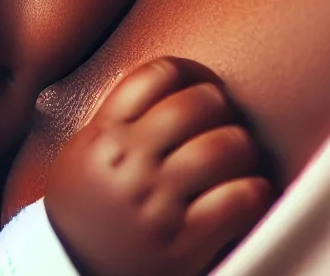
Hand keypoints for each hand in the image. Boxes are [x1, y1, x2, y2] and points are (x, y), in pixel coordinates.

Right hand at [45, 58, 273, 275]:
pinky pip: (238, 198)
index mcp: (104, 137)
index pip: (159, 75)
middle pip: (198, 103)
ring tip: (240, 159)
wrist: (74, 273)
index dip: (193, 73)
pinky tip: (250, 194)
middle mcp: (129, 166)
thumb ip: (119, 117)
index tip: (203, 87)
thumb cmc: (87, 210)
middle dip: (222, 108)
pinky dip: (255, 191)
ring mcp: (156, 205)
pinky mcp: (182, 244)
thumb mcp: (83, 154)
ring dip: (243, 147)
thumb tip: (172, 79)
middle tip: (225, 123)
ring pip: (224, 145)